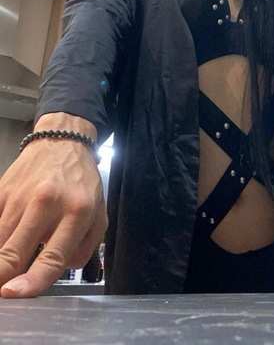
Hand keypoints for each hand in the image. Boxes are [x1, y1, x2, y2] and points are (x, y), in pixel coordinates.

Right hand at [0, 136, 107, 297]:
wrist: (62, 143)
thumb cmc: (82, 182)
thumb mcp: (99, 213)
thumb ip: (85, 247)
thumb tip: (59, 271)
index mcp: (77, 212)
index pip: (53, 256)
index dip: (32, 282)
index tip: (14, 295)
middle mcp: (47, 203)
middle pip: (14, 252)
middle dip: (3, 276)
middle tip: (2, 289)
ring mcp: (21, 196)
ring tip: (4, 267)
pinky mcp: (2, 190)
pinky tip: (5, 241)